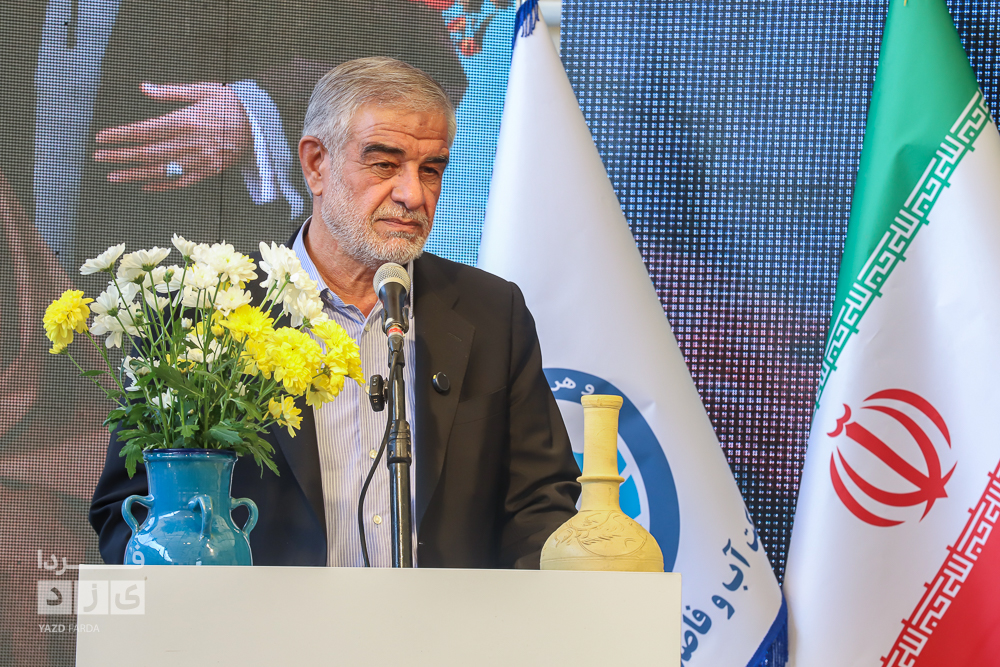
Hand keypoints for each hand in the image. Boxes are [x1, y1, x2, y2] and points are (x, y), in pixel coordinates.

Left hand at [93, 82, 251, 191]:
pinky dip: (162, 185)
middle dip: (121, 156)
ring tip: (113, 176)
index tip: (101, 138)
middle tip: (99, 158)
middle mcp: (190, 142)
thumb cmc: (230, 103)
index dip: (120, 136)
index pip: (145, 130)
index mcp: (186, 120)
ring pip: (162, 170)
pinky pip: (182, 181)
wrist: (260, 123)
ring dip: (135, 174)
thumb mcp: (202, 90)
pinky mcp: (210, 170)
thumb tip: (144, 87)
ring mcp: (200, 159)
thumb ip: (171, 92)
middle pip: (148, 152)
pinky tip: (145, 185)